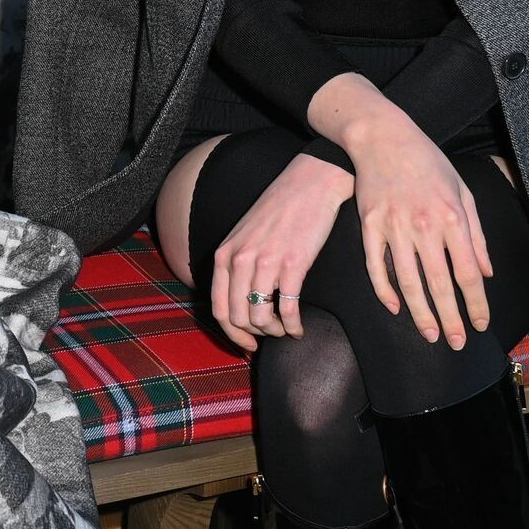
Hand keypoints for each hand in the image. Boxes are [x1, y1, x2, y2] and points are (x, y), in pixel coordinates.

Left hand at [212, 153, 351, 352]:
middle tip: (271, 334)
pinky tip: (299, 327)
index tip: (247, 345)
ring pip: (260, 318)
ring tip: (285, 328)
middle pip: (238, 318)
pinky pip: (288, 310)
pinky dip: (293, 326)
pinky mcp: (293, 264)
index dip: (232, 334)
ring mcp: (265, 262)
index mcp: (225, 254)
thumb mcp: (245, 235)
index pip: (219, 309)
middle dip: (255, 335)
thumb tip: (240, 302)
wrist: (310, 184)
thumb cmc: (280, 209)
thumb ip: (237, 264)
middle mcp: (240, 260)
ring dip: (274, 331)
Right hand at [346, 109, 493, 349]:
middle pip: (439, 284)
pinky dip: (385, 290)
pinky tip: (395, 307)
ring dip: (420, 313)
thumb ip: (476, 234)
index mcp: (452, 218)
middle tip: (455, 343)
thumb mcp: (463, 191)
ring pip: (407, 281)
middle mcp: (424, 225)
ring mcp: (393, 226)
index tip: (480, 325)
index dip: (476, 304)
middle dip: (450, 318)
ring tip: (430, 334)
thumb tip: (485, 273)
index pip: (468, 273)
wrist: (382, 136)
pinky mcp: (368, 225)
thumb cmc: (428, 162)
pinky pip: (375, 266)